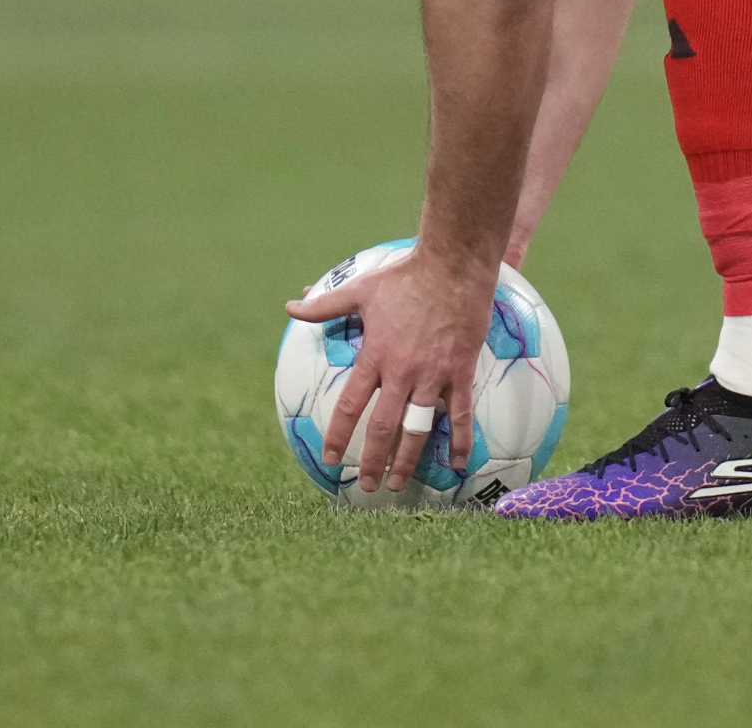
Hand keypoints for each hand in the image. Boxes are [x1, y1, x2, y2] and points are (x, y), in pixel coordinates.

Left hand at [285, 244, 493, 492]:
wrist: (452, 266)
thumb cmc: (405, 276)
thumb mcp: (360, 290)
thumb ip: (325, 305)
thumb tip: (290, 305)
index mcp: (375, 356)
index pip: (351, 405)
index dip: (339, 435)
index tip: (330, 458)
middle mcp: (402, 372)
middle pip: (383, 426)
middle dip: (372, 460)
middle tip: (365, 485)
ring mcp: (433, 374)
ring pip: (417, 428)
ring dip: (407, 460)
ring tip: (398, 484)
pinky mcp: (460, 371)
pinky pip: (461, 414)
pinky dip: (459, 441)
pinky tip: (457, 464)